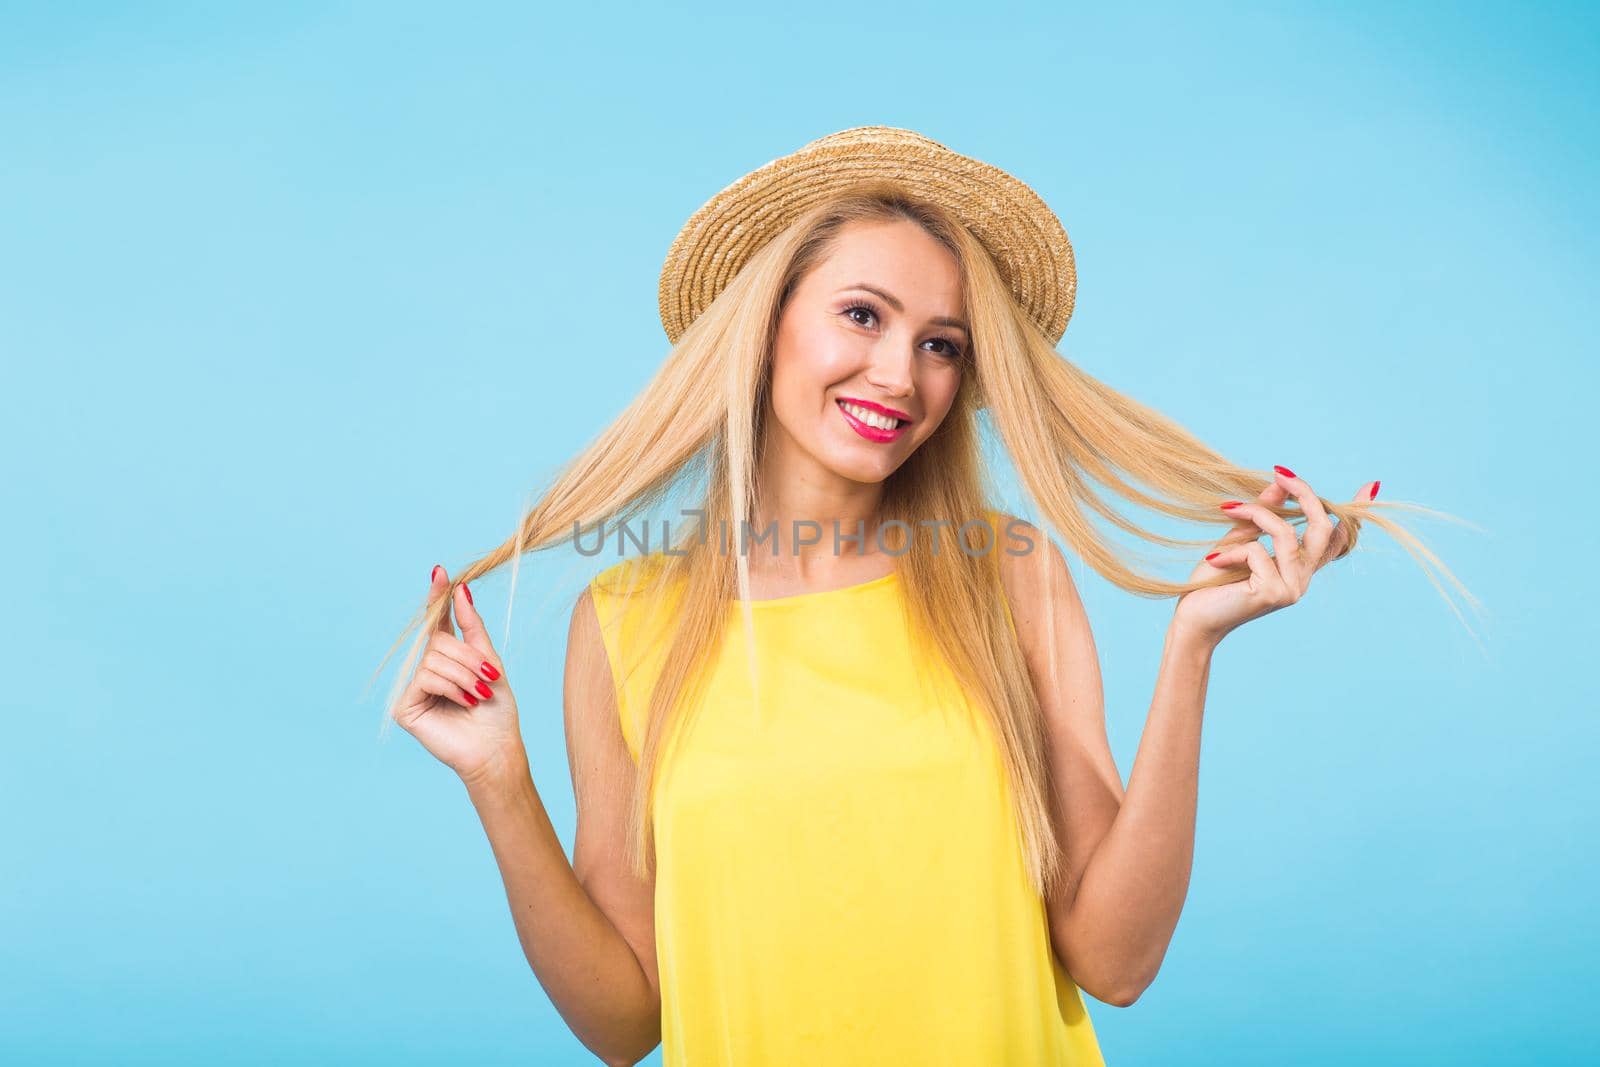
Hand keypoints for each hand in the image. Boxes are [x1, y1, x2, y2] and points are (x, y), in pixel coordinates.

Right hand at [392, 565, 525, 788]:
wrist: (497, 748)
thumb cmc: (497, 710)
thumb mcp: (490, 661)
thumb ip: (472, 627)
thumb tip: (461, 589)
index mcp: (447, 657)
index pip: (437, 620)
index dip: (437, 596)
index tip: (439, 571)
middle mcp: (426, 669)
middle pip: (438, 641)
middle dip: (469, 658)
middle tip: (488, 680)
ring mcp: (413, 688)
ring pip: (433, 659)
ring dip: (465, 676)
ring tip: (478, 697)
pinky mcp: (405, 706)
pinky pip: (425, 677)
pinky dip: (450, 688)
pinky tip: (463, 704)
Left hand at [1174, 467, 1378, 646]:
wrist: (1195, 620)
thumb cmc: (1213, 582)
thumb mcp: (1238, 541)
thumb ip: (1261, 516)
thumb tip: (1279, 485)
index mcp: (1299, 568)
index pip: (1336, 541)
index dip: (1354, 514)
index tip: (1371, 487)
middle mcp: (1302, 579)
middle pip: (1322, 528)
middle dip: (1304, 494)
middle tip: (1280, 473)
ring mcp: (1292, 589)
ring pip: (1285, 534)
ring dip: (1254, 514)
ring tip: (1228, 510)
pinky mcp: (1274, 593)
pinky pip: (1257, 551)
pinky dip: (1232, 550)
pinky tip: (1214, 562)